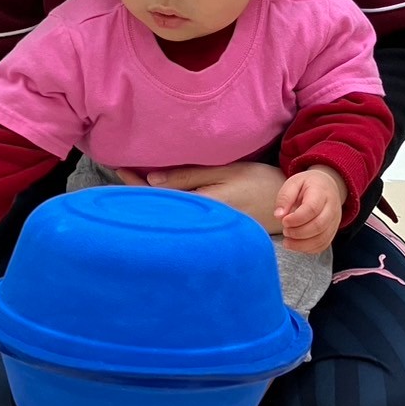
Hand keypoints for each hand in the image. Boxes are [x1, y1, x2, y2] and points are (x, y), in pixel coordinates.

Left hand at [125, 162, 286, 233]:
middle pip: (161, 211)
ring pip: (171, 219)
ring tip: (128, 192)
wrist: (290, 208)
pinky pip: (183, 224)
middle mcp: (202, 225)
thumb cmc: (259, 184)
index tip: (119, 169)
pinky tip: (158, 205)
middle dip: (137, 197)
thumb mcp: (226, 172)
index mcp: (203, 207)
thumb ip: (190, 176)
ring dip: (151, 206)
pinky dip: (168, 212)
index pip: (161, 197)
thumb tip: (152, 181)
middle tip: (114, 178)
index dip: (137, 185)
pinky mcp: (213, 236)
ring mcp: (207, 234)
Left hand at [275, 167, 346, 253]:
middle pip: (318, 226)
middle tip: (285, 230)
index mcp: (321, 192)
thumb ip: (285, 197)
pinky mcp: (332, 232)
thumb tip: (278, 216)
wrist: (326, 187)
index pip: (312, 209)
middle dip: (297, 233)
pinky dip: (307, 249)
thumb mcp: (293, 183)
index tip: (284, 221)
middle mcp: (332, 208)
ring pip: (321, 239)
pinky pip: (322, 245)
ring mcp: (334, 221)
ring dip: (301, 244)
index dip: (296, 219)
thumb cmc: (307, 185)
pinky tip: (296, 244)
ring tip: (287, 240)